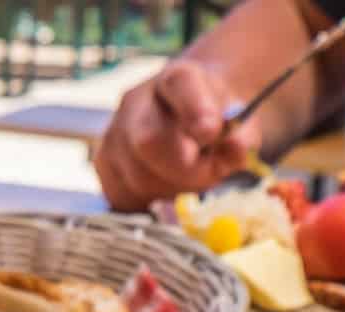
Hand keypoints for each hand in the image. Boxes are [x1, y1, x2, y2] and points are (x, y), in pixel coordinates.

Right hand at [93, 60, 261, 210]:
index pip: (181, 86)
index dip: (195, 110)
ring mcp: (113, 133)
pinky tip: (167, 187)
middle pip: (148, 140)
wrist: (186, 116)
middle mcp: (136, 101)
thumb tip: (236, 150)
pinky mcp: (104, 164)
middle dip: (184, 169)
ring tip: (191, 177)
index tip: (210, 131)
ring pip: (137, 177)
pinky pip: (123, 195)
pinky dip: (150, 200)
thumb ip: (241, 136)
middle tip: (211, 173)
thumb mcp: (240, 122)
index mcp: (178, 79)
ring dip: (172, 188)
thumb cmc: (215, 120)